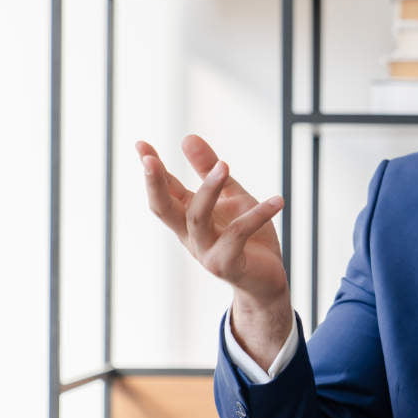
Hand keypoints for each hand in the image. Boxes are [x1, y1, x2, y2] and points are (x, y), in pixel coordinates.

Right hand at [136, 135, 291, 366]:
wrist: (269, 281)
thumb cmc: (250, 238)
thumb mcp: (232, 198)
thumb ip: (210, 171)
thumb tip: (187, 137)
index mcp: (189, 219)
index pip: (164, 191)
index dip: (152, 169)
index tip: (140, 144)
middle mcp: (191, 236)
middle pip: (163, 209)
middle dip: (154, 184)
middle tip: (149, 159)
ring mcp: (207, 252)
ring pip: (198, 218)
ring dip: (209, 189)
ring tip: (225, 165)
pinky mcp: (228, 264)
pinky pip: (239, 234)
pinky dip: (258, 215)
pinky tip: (278, 200)